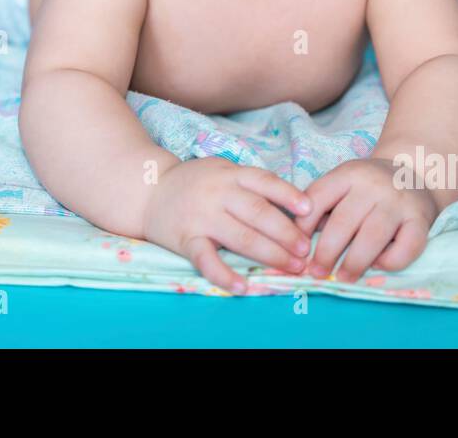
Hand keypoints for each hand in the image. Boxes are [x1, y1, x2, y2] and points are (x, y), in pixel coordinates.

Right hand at [142, 157, 312, 293]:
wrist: (147, 190)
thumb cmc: (194, 182)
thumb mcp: (222, 171)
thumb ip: (250, 184)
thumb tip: (292, 206)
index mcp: (230, 174)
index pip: (264, 182)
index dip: (289, 195)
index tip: (310, 210)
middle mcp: (218, 193)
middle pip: (258, 213)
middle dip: (286, 233)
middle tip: (306, 251)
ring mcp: (201, 216)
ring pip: (241, 236)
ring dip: (270, 254)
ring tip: (291, 266)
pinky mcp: (186, 239)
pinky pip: (206, 259)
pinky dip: (224, 274)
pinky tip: (242, 286)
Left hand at [295, 158, 439, 281]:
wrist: (415, 171)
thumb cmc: (369, 186)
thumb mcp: (344, 183)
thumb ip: (324, 205)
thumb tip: (299, 242)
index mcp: (348, 174)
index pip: (318, 197)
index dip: (302, 225)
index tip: (297, 248)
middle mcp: (373, 185)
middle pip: (343, 222)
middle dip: (326, 252)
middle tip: (316, 272)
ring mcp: (398, 202)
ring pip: (372, 237)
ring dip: (354, 263)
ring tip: (343, 278)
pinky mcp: (421, 219)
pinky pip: (406, 247)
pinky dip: (390, 262)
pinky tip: (378, 265)